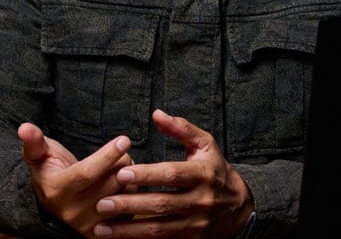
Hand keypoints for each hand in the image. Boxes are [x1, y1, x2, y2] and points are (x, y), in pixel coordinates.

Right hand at [19, 122, 135, 234]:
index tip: (124, 139)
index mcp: (55, 190)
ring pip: (122, 196)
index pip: (87, 173)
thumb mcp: (39, 154)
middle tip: (122, 152)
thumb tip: (25, 128)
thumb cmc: (49, 170)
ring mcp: (86, 224)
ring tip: (121, 167)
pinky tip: (124, 184)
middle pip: (109, 183)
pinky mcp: (99, 232)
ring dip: (129, 177)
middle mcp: (70, 211)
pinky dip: (130, 194)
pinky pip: (127, 211)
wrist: (54, 200)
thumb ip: (34, 141)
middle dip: (122, 162)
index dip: (107, 156)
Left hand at [92, 109, 253, 237]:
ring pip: (159, 228)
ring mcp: (197, 223)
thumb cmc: (215, 169)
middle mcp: (201, 200)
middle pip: (162, 203)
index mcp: (203, 173)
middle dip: (130, 204)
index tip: (121, 172)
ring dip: (128, 229)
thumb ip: (181, 129)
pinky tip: (118, 237)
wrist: (239, 206)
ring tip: (101, 227)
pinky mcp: (192, 238)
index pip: (172, 174)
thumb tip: (157, 114)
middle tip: (102, 203)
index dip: (147, 174)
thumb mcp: (205, 144)